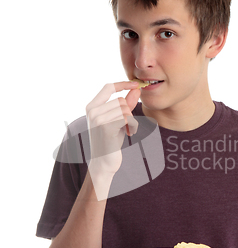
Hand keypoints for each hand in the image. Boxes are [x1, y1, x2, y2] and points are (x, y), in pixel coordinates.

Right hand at [86, 81, 140, 196]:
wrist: (103, 163)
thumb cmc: (111, 141)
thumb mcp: (118, 120)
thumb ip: (126, 104)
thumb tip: (136, 89)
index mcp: (91, 106)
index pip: (108, 87)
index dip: (123, 84)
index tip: (136, 84)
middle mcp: (92, 111)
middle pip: (120, 101)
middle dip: (128, 113)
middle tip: (125, 126)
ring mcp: (97, 119)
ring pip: (125, 109)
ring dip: (131, 121)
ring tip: (125, 131)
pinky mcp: (105, 127)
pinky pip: (127, 118)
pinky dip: (132, 126)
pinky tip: (128, 134)